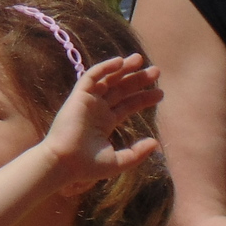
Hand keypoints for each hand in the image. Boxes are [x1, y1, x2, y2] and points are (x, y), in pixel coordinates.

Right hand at [42, 54, 163, 184]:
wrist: (64, 163)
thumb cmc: (87, 166)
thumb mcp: (118, 162)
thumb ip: (137, 153)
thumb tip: (156, 142)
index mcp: (105, 122)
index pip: (128, 105)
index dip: (144, 98)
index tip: (161, 94)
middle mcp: (97, 110)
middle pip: (120, 89)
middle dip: (138, 79)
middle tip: (157, 71)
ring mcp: (87, 102)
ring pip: (107, 80)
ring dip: (123, 69)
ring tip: (140, 59)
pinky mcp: (78, 97)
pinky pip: (90, 77)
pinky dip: (104, 68)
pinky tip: (120, 61)